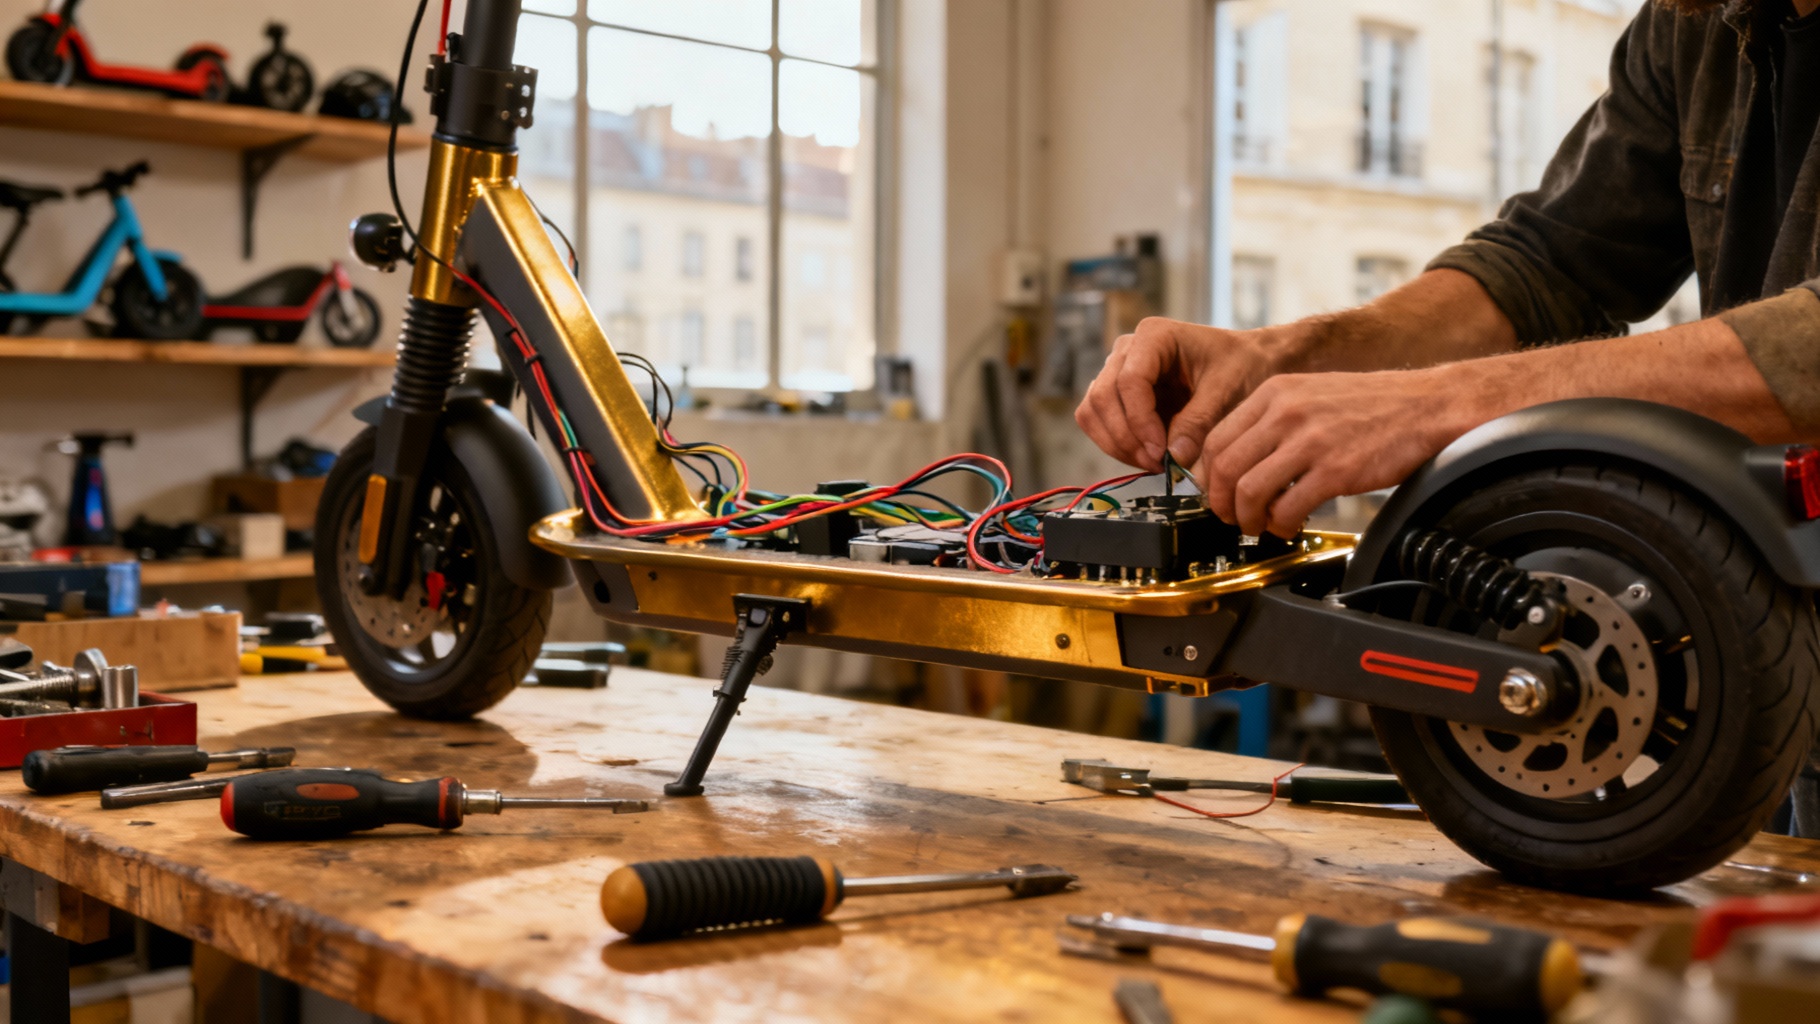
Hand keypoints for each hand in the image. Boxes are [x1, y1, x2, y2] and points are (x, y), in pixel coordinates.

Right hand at [1075, 317, 1282, 471]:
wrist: (1249, 364)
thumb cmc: (1242, 366)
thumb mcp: (1228, 391)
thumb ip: (1199, 422)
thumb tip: (1173, 457)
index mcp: (1154, 336)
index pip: (1129, 380)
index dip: (1139, 420)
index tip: (1161, 451)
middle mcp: (1128, 350)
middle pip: (1103, 397)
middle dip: (1126, 437)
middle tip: (1157, 464)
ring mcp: (1118, 371)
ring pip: (1092, 411)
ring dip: (1117, 444)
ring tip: (1153, 464)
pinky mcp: (1118, 395)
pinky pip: (1098, 422)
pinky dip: (1115, 444)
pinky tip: (1146, 457)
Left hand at [1197, 365, 1493, 537]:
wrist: (1426, 405)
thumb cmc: (1371, 406)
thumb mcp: (1309, 395)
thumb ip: (1271, 422)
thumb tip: (1237, 461)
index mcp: (1274, 393)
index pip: (1215, 439)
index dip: (1208, 477)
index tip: (1216, 494)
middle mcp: (1286, 412)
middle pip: (1224, 468)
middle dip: (1221, 503)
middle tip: (1231, 518)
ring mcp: (1310, 441)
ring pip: (1249, 491)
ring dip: (1248, 519)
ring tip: (1261, 525)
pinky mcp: (1335, 470)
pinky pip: (1287, 508)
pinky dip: (1281, 525)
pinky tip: (1289, 526)